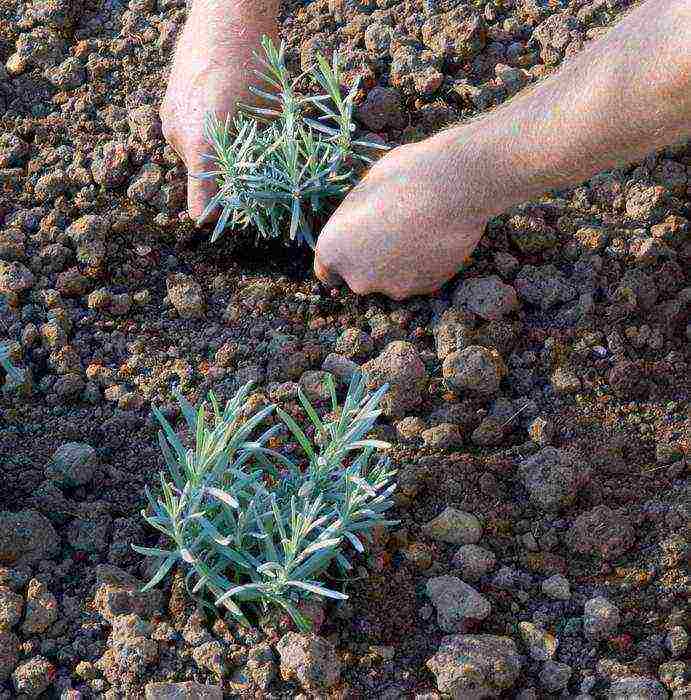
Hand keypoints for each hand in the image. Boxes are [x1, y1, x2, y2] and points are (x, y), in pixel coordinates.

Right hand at [160, 1, 277, 222]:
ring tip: (243, 130)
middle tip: (257, 164)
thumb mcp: (272, 115)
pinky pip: (190, 135)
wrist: (226, 10)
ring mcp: (170, 119)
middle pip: (204, 181)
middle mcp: (179, 137)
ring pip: (198, 157)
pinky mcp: (169, 104)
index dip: (223, 215)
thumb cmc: (255, 61)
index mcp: (202, 145)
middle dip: (229, 179)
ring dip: (219, 155)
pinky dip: (208, 135)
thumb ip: (266, 154)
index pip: (201, 206)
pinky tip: (228, 112)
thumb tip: (278, 183)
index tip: (242, 213)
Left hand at [313, 130, 500, 299]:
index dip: (343, 258)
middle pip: (360, 278)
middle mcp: (358, 278)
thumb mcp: (366, 188)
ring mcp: (392, 288)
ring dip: (400, 264)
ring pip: (391, 280)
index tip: (355, 247)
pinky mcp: (424, 289)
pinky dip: (424, 265)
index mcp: (333, 250)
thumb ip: (356, 218)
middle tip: (393, 231)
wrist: (453, 187)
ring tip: (419, 231)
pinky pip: (419, 279)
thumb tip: (362, 222)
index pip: (327, 271)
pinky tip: (435, 239)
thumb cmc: (405, 176)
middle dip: (371, 262)